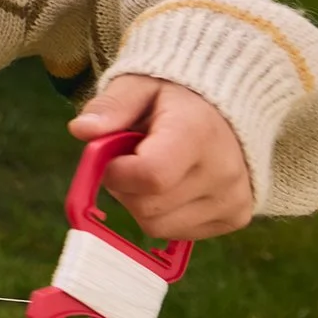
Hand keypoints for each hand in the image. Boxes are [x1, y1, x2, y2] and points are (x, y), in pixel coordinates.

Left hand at [71, 75, 255, 238]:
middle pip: (147, 207)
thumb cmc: (174, 96)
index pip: (150, 176)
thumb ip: (111, 106)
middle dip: (124, 186)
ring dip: (141, 202)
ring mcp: (233, 199)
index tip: (111, 156)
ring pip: (157, 226)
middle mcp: (223, 171)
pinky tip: (173, 185)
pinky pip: (177, 232)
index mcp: (197, 132)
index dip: (117, 172)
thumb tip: (81, 130)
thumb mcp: (138, 85)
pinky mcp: (236, 218)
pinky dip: (164, 213)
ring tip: (154, 169)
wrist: (229, 109)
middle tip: (131, 158)